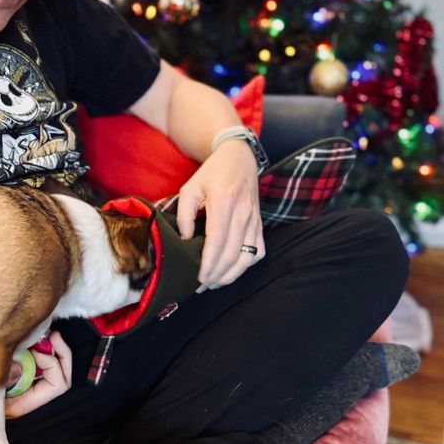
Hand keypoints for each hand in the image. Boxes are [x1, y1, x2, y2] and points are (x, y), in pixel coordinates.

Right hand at [5, 330, 72, 418]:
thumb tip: (20, 367)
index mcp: (19, 403)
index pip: (55, 386)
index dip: (53, 365)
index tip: (36, 351)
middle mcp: (23, 393)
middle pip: (60, 374)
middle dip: (60, 353)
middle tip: (49, 334)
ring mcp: (19, 382)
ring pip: (50, 365)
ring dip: (48, 347)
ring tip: (38, 331)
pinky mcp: (10, 371)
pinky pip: (32, 358)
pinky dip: (33, 345)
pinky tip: (22, 334)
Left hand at [176, 138, 265, 290]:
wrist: (239, 158)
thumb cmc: (211, 173)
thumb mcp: (190, 187)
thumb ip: (184, 214)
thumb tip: (185, 240)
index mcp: (224, 202)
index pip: (217, 241)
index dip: (208, 263)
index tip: (198, 278)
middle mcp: (243, 213)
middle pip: (232, 253)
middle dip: (216, 275)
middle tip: (201, 286)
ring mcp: (254, 220)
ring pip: (247, 257)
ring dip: (231, 275)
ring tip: (214, 283)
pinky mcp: (260, 224)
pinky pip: (258, 251)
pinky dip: (246, 265)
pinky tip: (231, 270)